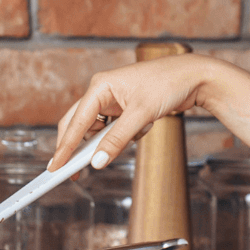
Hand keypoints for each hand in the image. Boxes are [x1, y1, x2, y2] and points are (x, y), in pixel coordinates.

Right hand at [50, 54, 221, 171]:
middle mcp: (102, 92)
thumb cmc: (167, 84)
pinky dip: (126, 135)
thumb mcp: (141, 114)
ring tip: (136, 131)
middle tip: (74, 172)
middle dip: (80, 148)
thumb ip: (117, 139)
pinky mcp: (125, 108)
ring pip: (98, 130)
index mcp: (100, 86)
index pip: (75, 121)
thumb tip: (97, 161)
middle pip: (79, 125)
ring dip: (111, 140)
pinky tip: (145, 126)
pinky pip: (115, 129)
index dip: (64, 147)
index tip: (55, 167)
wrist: (194, 76)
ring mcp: (114, 100)